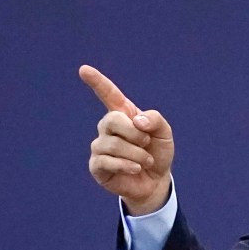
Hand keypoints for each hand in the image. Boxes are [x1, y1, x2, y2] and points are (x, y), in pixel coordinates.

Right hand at [81, 65, 173, 214]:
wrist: (156, 180)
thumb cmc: (158, 153)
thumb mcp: (164, 133)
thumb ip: (155, 120)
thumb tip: (135, 120)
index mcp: (123, 114)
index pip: (108, 94)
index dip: (97, 82)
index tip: (84, 69)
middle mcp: (108, 127)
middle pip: (113, 120)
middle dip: (135, 133)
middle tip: (147, 143)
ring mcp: (100, 146)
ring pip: (113, 144)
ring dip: (136, 154)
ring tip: (145, 160)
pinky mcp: (97, 165)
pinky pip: (106, 161)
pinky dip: (126, 165)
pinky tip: (135, 168)